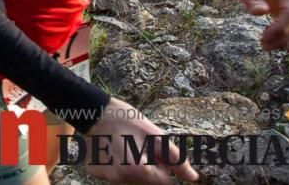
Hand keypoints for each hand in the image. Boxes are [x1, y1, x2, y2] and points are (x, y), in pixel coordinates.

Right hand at [84, 97, 198, 183]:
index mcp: (136, 169)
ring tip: (126, 148)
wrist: (94, 110)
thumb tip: (194, 178)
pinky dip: (119, 168)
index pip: (164, 181)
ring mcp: (105, 177)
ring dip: (134, 169)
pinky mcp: (95, 173)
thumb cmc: (126, 119)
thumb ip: (176, 159)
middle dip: (149, 169)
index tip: (154, 151)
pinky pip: (115, 177)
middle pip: (147, 183)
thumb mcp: (155, 135)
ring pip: (131, 181)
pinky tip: (114, 152)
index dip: (163, 166)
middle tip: (140, 148)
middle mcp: (119, 178)